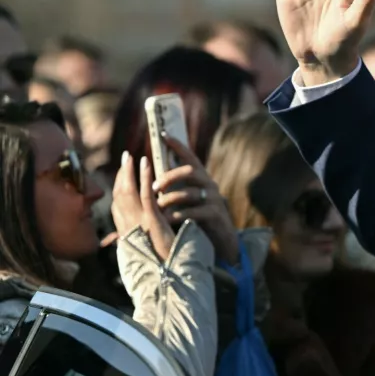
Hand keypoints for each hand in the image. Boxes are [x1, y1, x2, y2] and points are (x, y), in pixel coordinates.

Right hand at [111, 152, 174, 261]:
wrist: (167, 276)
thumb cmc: (161, 264)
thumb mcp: (148, 249)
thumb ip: (141, 239)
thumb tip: (138, 235)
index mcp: (128, 231)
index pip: (118, 204)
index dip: (118, 186)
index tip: (122, 173)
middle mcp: (128, 225)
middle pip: (119, 194)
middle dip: (121, 175)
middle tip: (125, 157)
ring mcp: (138, 221)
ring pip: (128, 191)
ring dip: (128, 171)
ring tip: (130, 155)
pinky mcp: (150, 219)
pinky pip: (145, 193)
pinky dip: (144, 176)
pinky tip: (145, 162)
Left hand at [153, 135, 239, 264]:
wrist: (219, 240)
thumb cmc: (197, 218)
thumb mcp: (188, 200)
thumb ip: (178, 188)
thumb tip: (153, 178)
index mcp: (201, 178)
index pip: (190, 157)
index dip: (178, 146)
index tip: (163, 135)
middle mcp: (209, 185)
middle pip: (191, 171)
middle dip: (170, 176)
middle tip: (153, 186)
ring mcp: (214, 199)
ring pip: (190, 192)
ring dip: (170, 199)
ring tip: (156, 207)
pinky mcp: (215, 214)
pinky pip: (195, 211)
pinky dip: (179, 215)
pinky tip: (168, 220)